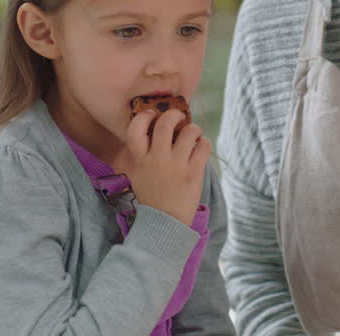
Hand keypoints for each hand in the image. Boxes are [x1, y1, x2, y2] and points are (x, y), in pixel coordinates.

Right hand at [125, 107, 210, 225]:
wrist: (163, 225)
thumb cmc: (152, 198)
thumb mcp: (138, 175)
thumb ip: (143, 155)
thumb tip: (156, 131)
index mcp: (140, 160)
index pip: (135, 129)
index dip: (144, 116)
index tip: (151, 114)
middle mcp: (157, 159)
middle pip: (165, 124)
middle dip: (174, 115)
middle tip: (178, 118)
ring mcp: (176, 165)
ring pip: (189, 131)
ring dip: (193, 129)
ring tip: (193, 134)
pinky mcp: (193, 173)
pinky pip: (204, 147)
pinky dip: (204, 143)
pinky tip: (201, 147)